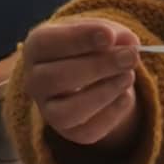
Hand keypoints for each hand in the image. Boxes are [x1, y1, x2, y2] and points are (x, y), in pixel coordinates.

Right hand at [21, 18, 140, 148]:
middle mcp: (34, 81)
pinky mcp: (68, 131)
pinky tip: (125, 96)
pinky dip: (111, 113)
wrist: (90, 76)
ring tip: (129, 76)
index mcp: (35, 47)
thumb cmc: (90, 46)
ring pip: (67, 111)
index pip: (46, 43)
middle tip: (130, 56)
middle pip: (56, 78)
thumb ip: (115, 34)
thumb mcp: (99, 32)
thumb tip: (129, 44)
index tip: (108, 35)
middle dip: (98, 66)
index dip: (79, 38)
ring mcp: (48, 110)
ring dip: (103, 93)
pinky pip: (87, 131)